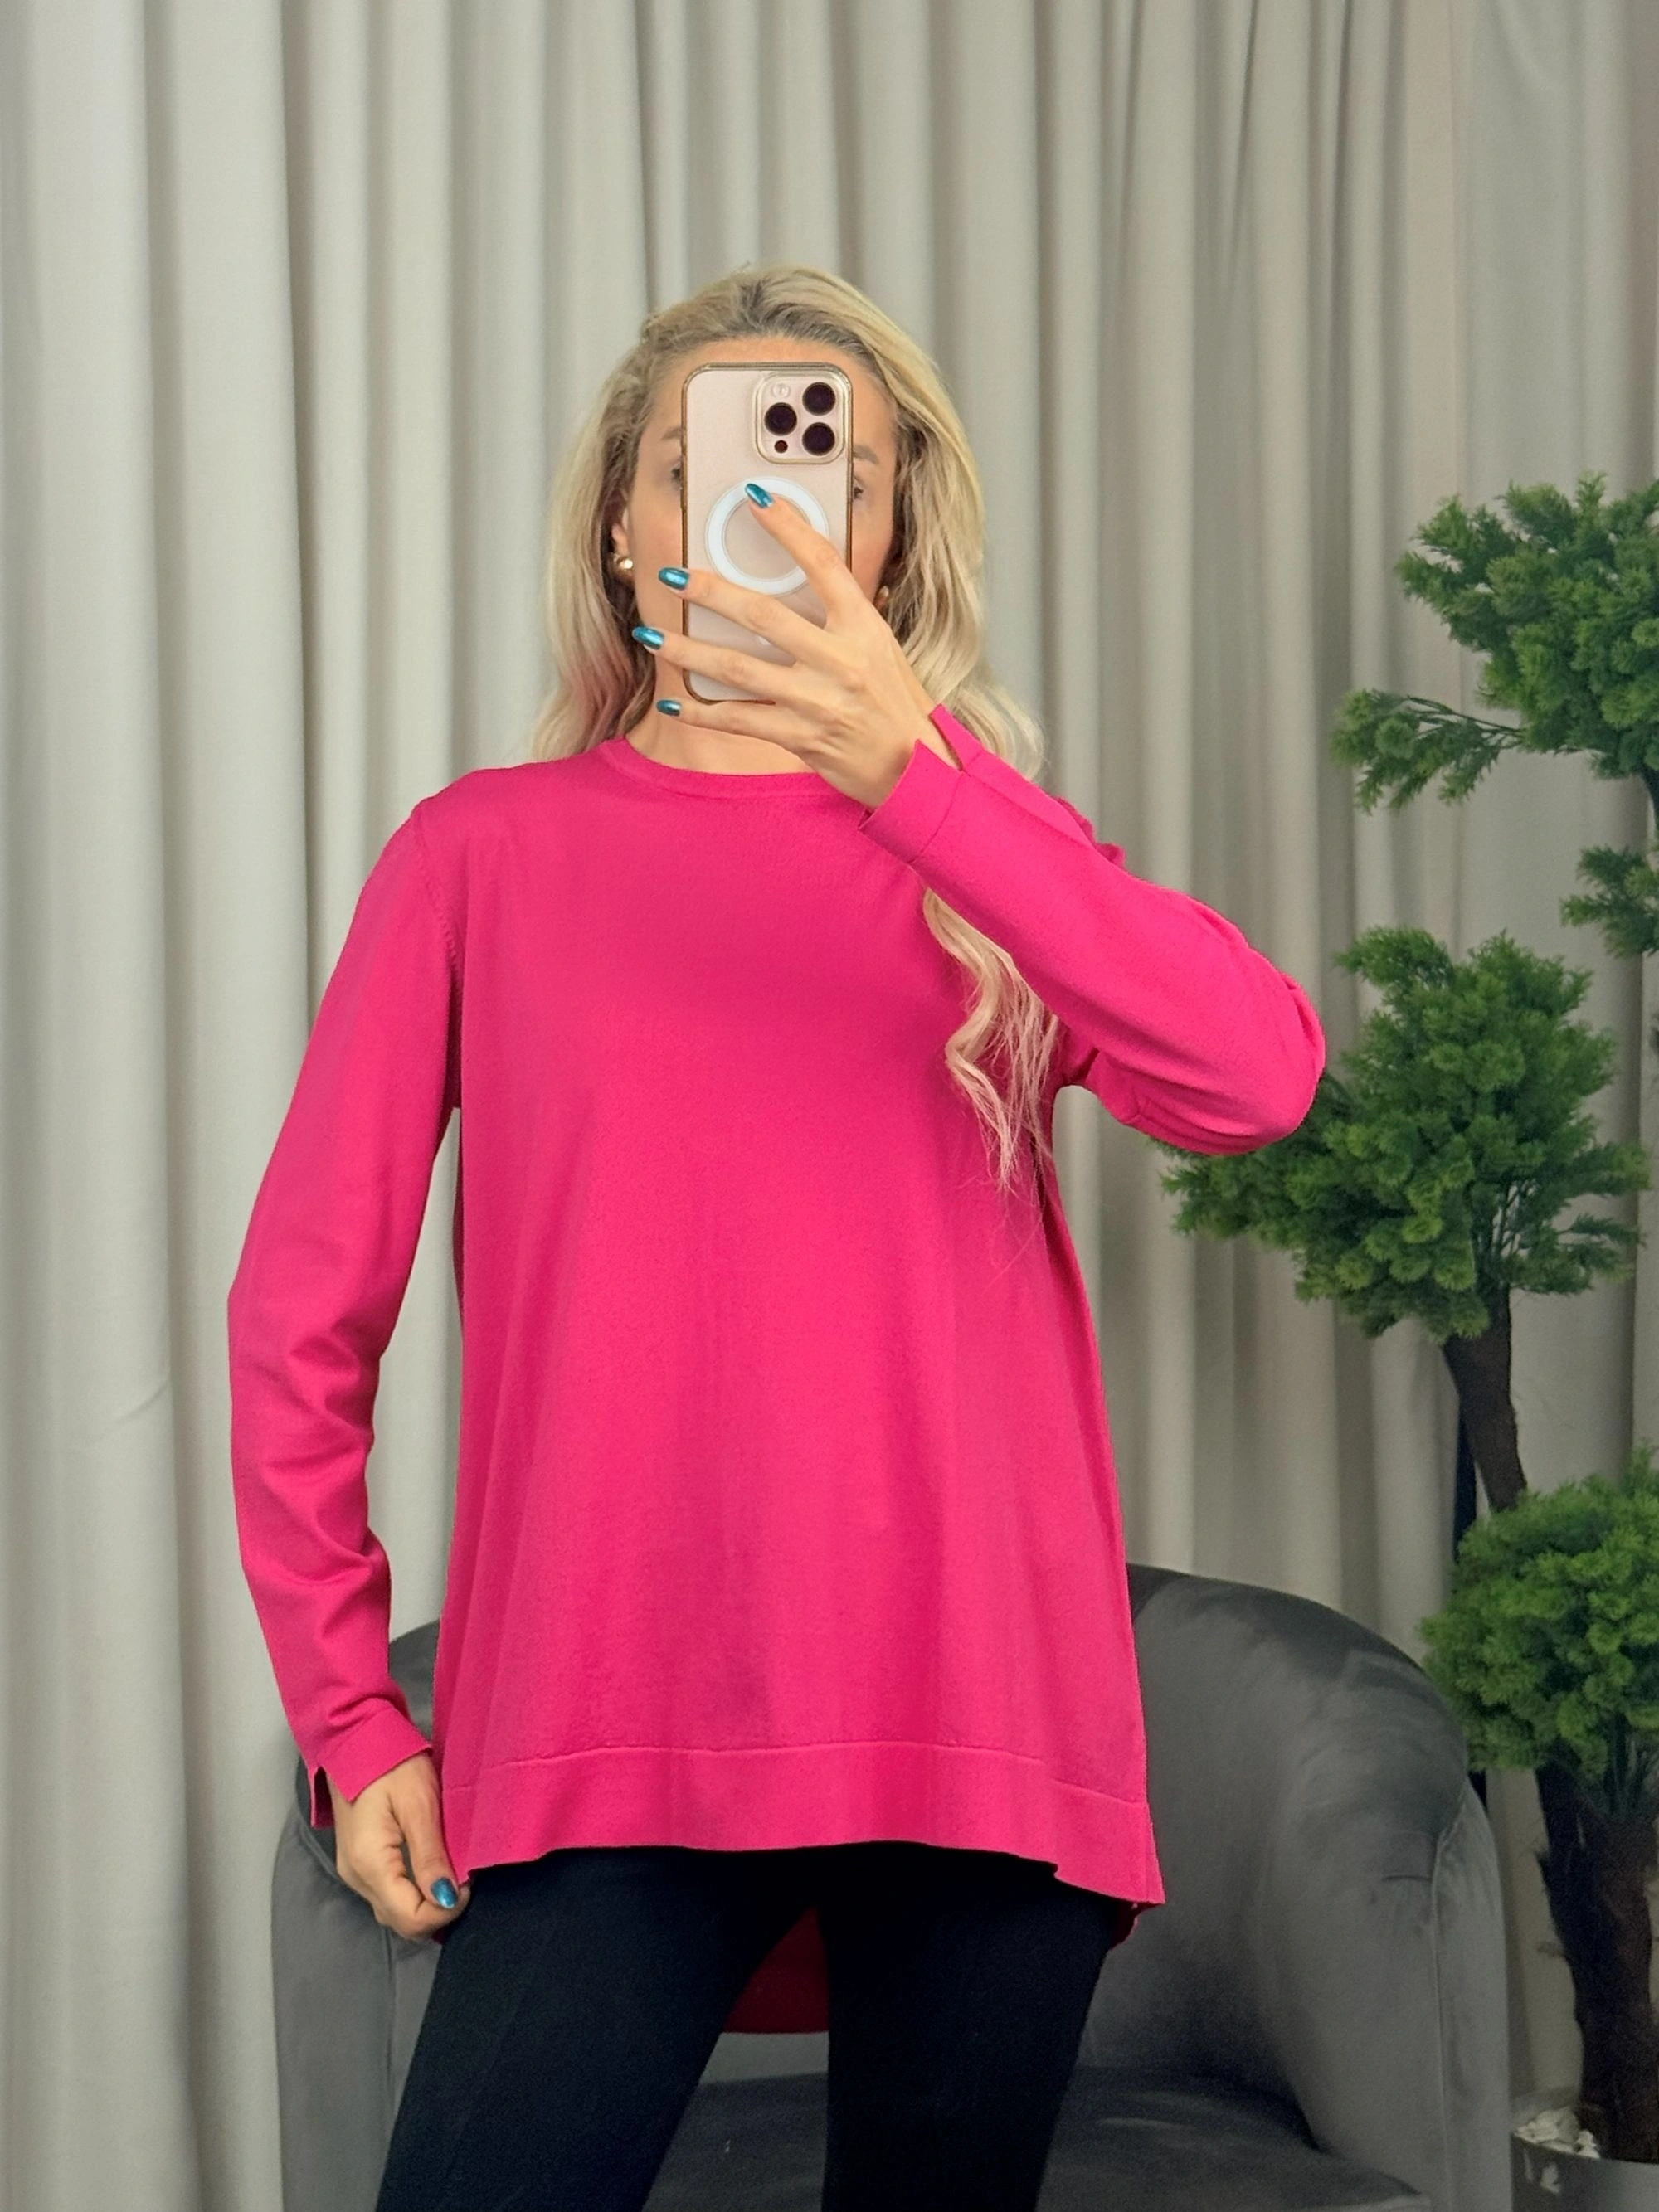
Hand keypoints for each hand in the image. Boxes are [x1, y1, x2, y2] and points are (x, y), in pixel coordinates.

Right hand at [326, 1751, 471, 1943]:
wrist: (355, 1737)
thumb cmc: (390, 1762)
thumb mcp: (419, 1804)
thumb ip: (431, 1856)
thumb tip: (448, 1899)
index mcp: (370, 1864)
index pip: (411, 1919)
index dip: (446, 1910)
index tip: (469, 1883)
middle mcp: (356, 1877)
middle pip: (401, 1921)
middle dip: (438, 1911)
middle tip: (465, 1878)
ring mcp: (354, 1872)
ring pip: (394, 1911)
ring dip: (426, 1903)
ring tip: (452, 1872)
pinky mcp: (358, 1863)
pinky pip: (388, 1894)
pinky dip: (412, 1892)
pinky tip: (432, 1870)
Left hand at [646, 487, 954, 807]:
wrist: (913, 768)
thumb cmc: (892, 701)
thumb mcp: (876, 645)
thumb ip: (837, 616)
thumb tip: (786, 583)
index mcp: (863, 625)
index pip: (823, 563)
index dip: (787, 526)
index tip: (754, 497)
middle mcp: (840, 659)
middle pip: (763, 615)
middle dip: (711, 592)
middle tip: (673, 576)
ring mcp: (819, 700)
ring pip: (738, 668)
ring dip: (688, 650)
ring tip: (651, 635)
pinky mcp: (801, 737)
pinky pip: (738, 720)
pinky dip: (701, 712)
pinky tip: (672, 700)